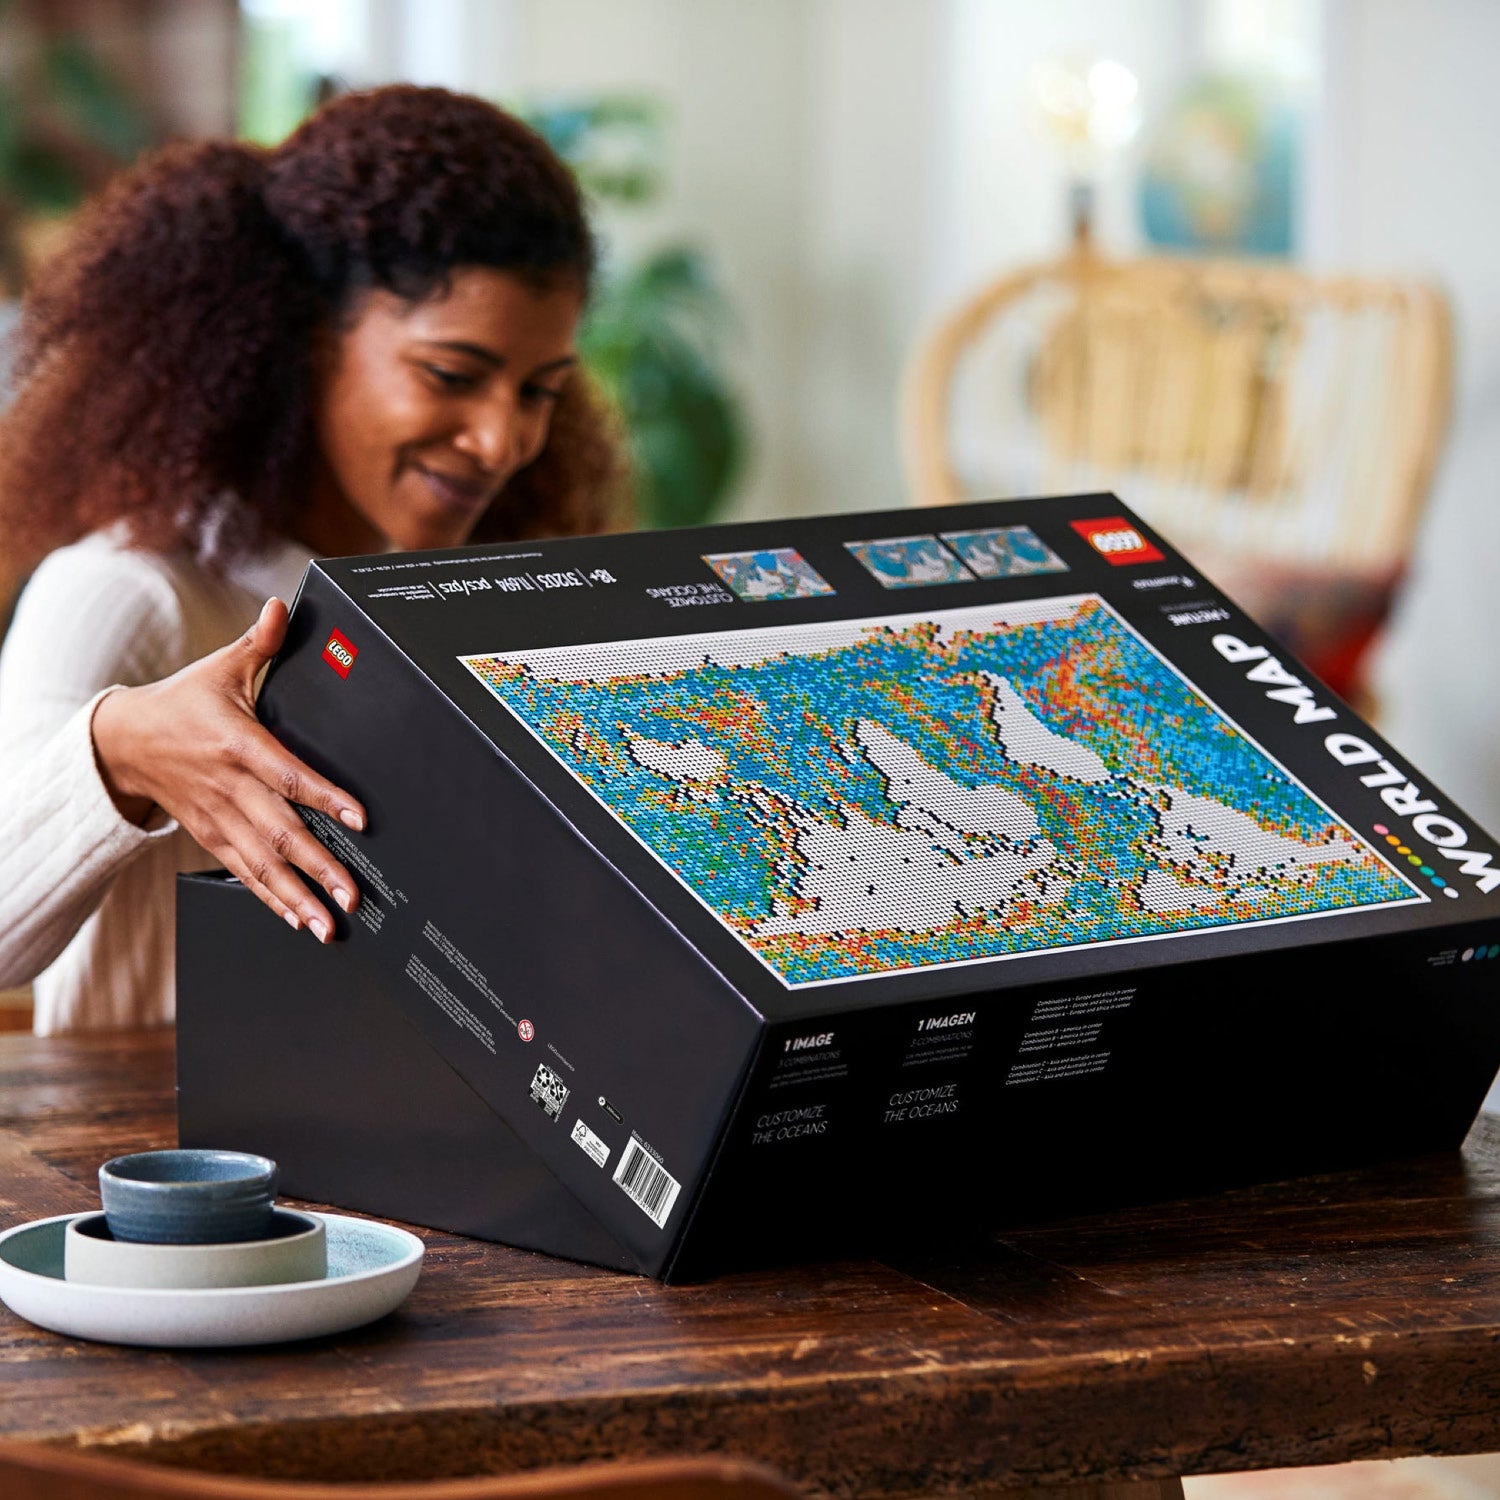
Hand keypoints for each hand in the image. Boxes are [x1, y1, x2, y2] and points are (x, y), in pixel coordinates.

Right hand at [91, 598, 364, 942]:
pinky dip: (272, 899)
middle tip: (353, 893)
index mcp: (238, 744)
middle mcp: (230, 787)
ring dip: (299, 895)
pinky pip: (244, 873)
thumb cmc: (183, 703)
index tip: (358, 819)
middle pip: (280, 831)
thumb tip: (284, 606)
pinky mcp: (210, 837)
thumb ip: (262, 642)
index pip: (287, 774)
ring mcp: (218, 817)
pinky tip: (300, 921)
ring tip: (332, 922)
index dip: (324, 797)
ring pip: (263, 862)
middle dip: (318, 865)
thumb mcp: (221, 667)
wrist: (123, 741)